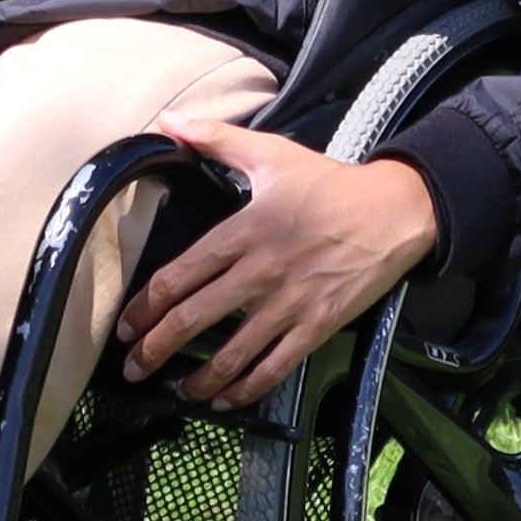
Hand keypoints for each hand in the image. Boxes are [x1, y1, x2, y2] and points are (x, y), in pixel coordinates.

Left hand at [116, 117, 441, 408]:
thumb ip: (215, 138)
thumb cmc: (330, 183)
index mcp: (243, 231)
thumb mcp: (271, 153)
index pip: (179, 275)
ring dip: (198, 380)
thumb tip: (167, 121)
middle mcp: (261, 271)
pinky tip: (228, 399)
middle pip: (194, 319)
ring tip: (177, 393)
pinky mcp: (317, 325)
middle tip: (132, 368)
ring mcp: (290, 303)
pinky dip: (247, 389)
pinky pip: (275, 367)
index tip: (127, 324)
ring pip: (232, 353)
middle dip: (155, 350)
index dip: (145, 306)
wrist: (393, 210)